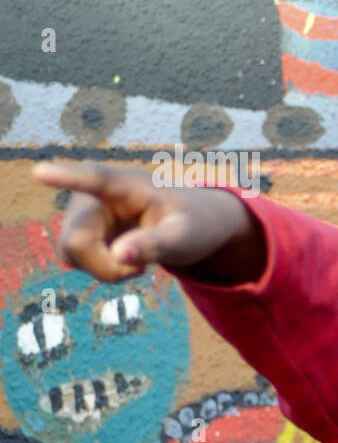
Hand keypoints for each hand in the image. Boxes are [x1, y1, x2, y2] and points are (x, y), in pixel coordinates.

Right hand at [33, 162, 260, 283]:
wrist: (191, 223)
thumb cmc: (192, 224)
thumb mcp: (185, 237)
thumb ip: (155, 245)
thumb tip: (118, 256)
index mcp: (126, 185)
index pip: (94, 180)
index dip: (65, 178)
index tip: (39, 171)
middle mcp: (93, 194)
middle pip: (76, 242)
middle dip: (106, 267)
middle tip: (141, 270)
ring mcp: (81, 212)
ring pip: (71, 254)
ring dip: (106, 270)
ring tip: (138, 260)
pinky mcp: (77, 229)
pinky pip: (76, 260)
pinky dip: (103, 270)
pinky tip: (125, 258)